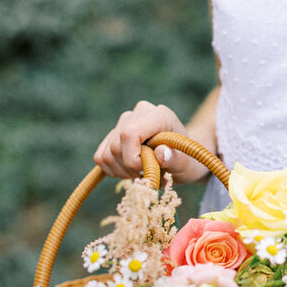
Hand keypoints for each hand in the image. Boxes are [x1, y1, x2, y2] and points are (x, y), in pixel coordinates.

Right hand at [93, 100, 207, 183]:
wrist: (181, 158)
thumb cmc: (186, 160)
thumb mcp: (186, 164)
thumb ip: (175, 158)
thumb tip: (161, 153)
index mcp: (159, 115)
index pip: (129, 134)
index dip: (131, 157)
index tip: (143, 169)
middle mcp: (140, 112)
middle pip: (116, 146)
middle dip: (128, 168)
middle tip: (146, 174)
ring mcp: (125, 121)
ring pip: (106, 153)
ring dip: (120, 171)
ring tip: (140, 172)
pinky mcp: (114, 133)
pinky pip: (100, 156)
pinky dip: (112, 169)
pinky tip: (129, 171)